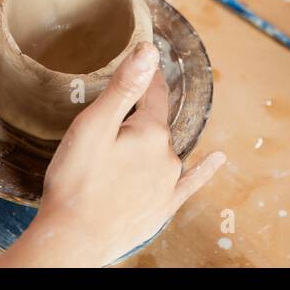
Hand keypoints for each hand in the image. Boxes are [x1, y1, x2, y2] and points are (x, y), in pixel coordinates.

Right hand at [0, 42, 225, 266]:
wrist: (73, 239)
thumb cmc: (76, 181)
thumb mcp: (93, 126)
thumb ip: (124, 87)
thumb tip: (149, 50)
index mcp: (150, 133)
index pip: (152, 94)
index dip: (144, 77)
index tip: (142, 61)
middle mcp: (167, 157)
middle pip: (153, 125)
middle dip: (136, 118)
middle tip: (108, 123)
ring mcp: (167, 185)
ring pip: (162, 152)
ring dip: (147, 145)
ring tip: (122, 149)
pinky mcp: (163, 208)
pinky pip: (189, 183)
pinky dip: (203, 170)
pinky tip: (217, 161)